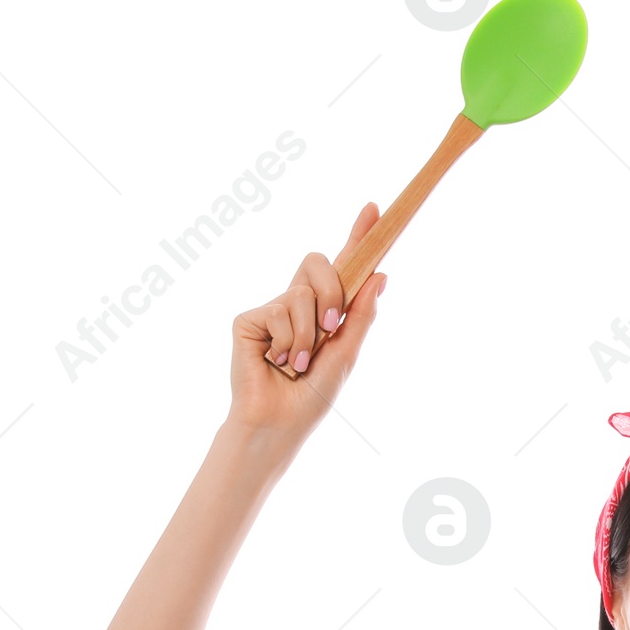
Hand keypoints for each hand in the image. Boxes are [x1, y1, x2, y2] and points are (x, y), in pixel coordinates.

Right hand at [226, 203, 386, 442]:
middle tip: (331, 327)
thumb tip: (381, 273)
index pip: (341, 267)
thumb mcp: (346, 353)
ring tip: (299, 364)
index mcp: (323, 311)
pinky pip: (278, 310)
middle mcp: (296, 303)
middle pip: (317, 262)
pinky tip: (278, 363)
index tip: (373, 208)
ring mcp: (271, 309)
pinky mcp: (249, 318)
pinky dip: (288, 342)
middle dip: (331, 292)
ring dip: (309, 335)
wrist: (279, 422)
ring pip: (300, 292)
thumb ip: (361, 314)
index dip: (356, 237)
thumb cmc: (313, 395)